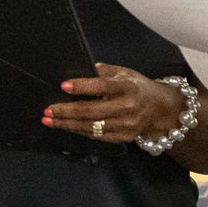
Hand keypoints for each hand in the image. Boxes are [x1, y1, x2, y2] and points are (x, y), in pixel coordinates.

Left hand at [44, 63, 183, 142]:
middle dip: (66, 111)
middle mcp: (128, 107)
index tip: (63, 86)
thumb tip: (78, 69)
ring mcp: (127, 124)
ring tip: (50, 120)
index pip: (102, 86)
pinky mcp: (124, 137)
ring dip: (68, 124)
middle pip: (92, 111)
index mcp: (127, 87)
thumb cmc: (137, 87)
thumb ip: (103, 71)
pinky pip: (97, 136)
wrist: (160, 108)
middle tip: (48, 110)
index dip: (82, 86)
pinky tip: (67, 126)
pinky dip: (80, 131)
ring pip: (92, 127)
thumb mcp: (124, 72)